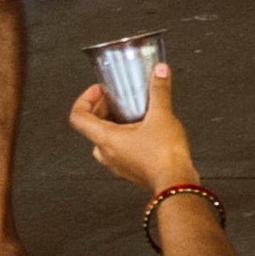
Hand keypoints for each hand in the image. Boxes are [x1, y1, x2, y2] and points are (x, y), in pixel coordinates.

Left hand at [69, 72, 201, 191]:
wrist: (176, 183)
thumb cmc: (164, 156)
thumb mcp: (162, 115)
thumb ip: (159, 90)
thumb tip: (159, 72)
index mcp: (105, 138)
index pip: (78, 116)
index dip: (84, 99)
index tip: (99, 91)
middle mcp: (106, 153)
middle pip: (92, 126)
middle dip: (103, 108)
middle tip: (117, 98)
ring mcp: (117, 164)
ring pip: (106, 139)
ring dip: (115, 124)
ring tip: (133, 113)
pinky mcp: (130, 170)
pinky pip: (120, 150)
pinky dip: (126, 137)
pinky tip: (146, 130)